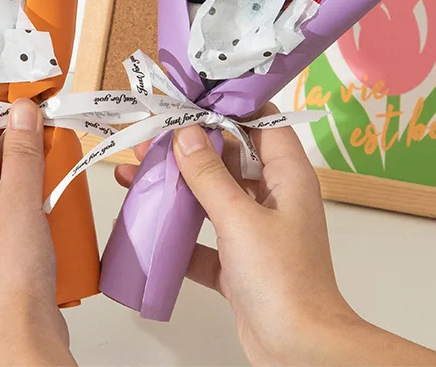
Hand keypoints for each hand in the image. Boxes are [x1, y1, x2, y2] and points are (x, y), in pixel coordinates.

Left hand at [0, 98, 75, 365]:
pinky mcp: (3, 248)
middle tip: (46, 117)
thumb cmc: (10, 283)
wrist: (26, 339)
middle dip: (16, 140)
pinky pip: (16, 205)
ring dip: (29, 164)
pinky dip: (36, 190)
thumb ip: (21, 154)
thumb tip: (22, 112)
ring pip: (3, 183)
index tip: (23, 97)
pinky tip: (56, 182)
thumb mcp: (18, 205)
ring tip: (55, 144)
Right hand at [115, 105, 435, 366]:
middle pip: (228, 157)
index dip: (229, 105)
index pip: (261, 122)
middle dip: (189, 146)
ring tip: (136, 172)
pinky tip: (145, 224)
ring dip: (177, 186)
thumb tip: (187, 131)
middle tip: (150, 135)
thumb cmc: (282, 280)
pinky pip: (203, 235)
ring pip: (211, 195)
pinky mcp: (238, 261)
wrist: (299, 351)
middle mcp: (273, 197)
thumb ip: (209, 175)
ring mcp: (255, 230)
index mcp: (287, 176)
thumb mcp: (239, 219)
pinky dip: (177, 231)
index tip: (191, 95)